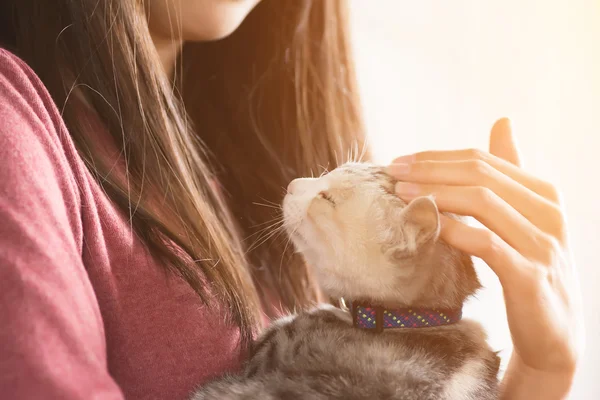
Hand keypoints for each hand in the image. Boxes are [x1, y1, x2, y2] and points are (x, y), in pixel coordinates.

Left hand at [387, 118, 582, 396]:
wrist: (553, 333)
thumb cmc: (528, 268)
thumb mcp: (522, 217)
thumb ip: (509, 175)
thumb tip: (503, 120)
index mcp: (544, 193)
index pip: (483, 160)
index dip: (436, 158)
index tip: (400, 162)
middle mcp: (549, 212)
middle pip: (481, 175)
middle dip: (430, 170)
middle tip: (393, 172)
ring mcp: (543, 244)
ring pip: (483, 202)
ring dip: (436, 194)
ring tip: (401, 194)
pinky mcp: (531, 276)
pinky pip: (488, 244)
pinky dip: (455, 230)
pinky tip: (429, 225)